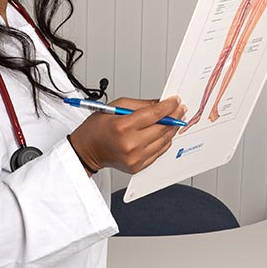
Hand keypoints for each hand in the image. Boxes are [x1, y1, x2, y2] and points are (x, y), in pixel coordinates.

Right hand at [68, 95, 186, 175]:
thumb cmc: (97, 129)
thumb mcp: (115, 107)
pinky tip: (163, 133)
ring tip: (173, 120)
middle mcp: (130, 144)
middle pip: (162, 128)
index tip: (176, 101)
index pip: (154, 114)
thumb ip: (140, 105)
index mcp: (123, 127)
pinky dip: (163, 142)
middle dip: (174, 117)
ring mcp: (135, 158)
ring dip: (171, 129)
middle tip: (179, 109)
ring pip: (163, 141)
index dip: (169, 106)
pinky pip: (158, 152)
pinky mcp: (137, 166)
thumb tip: (160, 103)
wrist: (87, 151)